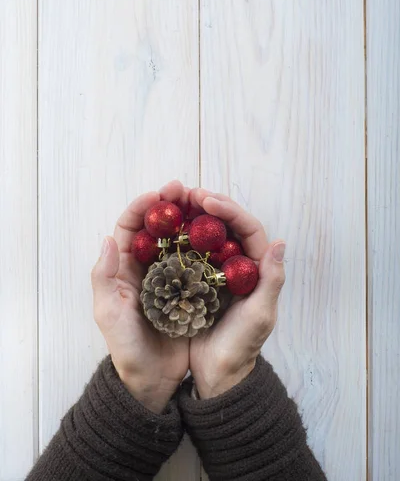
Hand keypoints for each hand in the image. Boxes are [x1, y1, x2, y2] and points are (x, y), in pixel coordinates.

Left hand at [91, 180, 189, 412]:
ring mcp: (171, 277)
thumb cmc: (125, 348)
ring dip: (192, 219)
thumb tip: (108, 239)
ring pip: (182, 239)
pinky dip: (209, 244)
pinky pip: (200, 261)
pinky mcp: (192, 289)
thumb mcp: (108, 314)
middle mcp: (149, 267)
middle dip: (171, 205)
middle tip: (186, 190)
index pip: (130, 228)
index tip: (159, 194)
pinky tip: (221, 234)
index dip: (142, 207)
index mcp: (125, 268)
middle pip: (159, 227)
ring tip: (206, 203)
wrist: (151, 380)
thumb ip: (103, 277)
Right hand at [188, 189, 285, 398]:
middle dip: (207, 205)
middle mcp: (237, 264)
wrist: (218, 373)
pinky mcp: (197, 280)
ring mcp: (216, 270)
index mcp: (256, 268)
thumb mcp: (260, 316)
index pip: (247, 228)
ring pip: (205, 234)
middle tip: (186, 193)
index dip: (228, 210)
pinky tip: (163, 229)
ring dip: (191, 216)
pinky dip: (177, 237)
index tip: (206, 200)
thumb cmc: (241, 347)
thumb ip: (271, 280)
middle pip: (225, 224)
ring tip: (172, 202)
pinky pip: (188, 251)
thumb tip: (280, 242)